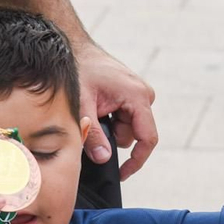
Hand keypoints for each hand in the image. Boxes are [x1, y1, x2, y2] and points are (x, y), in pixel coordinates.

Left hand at [73, 41, 157, 179]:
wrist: (76, 49)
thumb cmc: (80, 71)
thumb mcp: (83, 106)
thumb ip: (93, 134)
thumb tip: (103, 159)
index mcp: (138, 96)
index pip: (147, 138)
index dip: (137, 160)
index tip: (123, 174)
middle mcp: (144, 95)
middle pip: (134, 134)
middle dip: (112, 136)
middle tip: (91, 122)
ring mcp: (140, 94)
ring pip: (128, 128)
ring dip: (109, 127)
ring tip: (92, 109)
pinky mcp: (133, 95)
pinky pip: (124, 118)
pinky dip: (109, 119)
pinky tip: (97, 106)